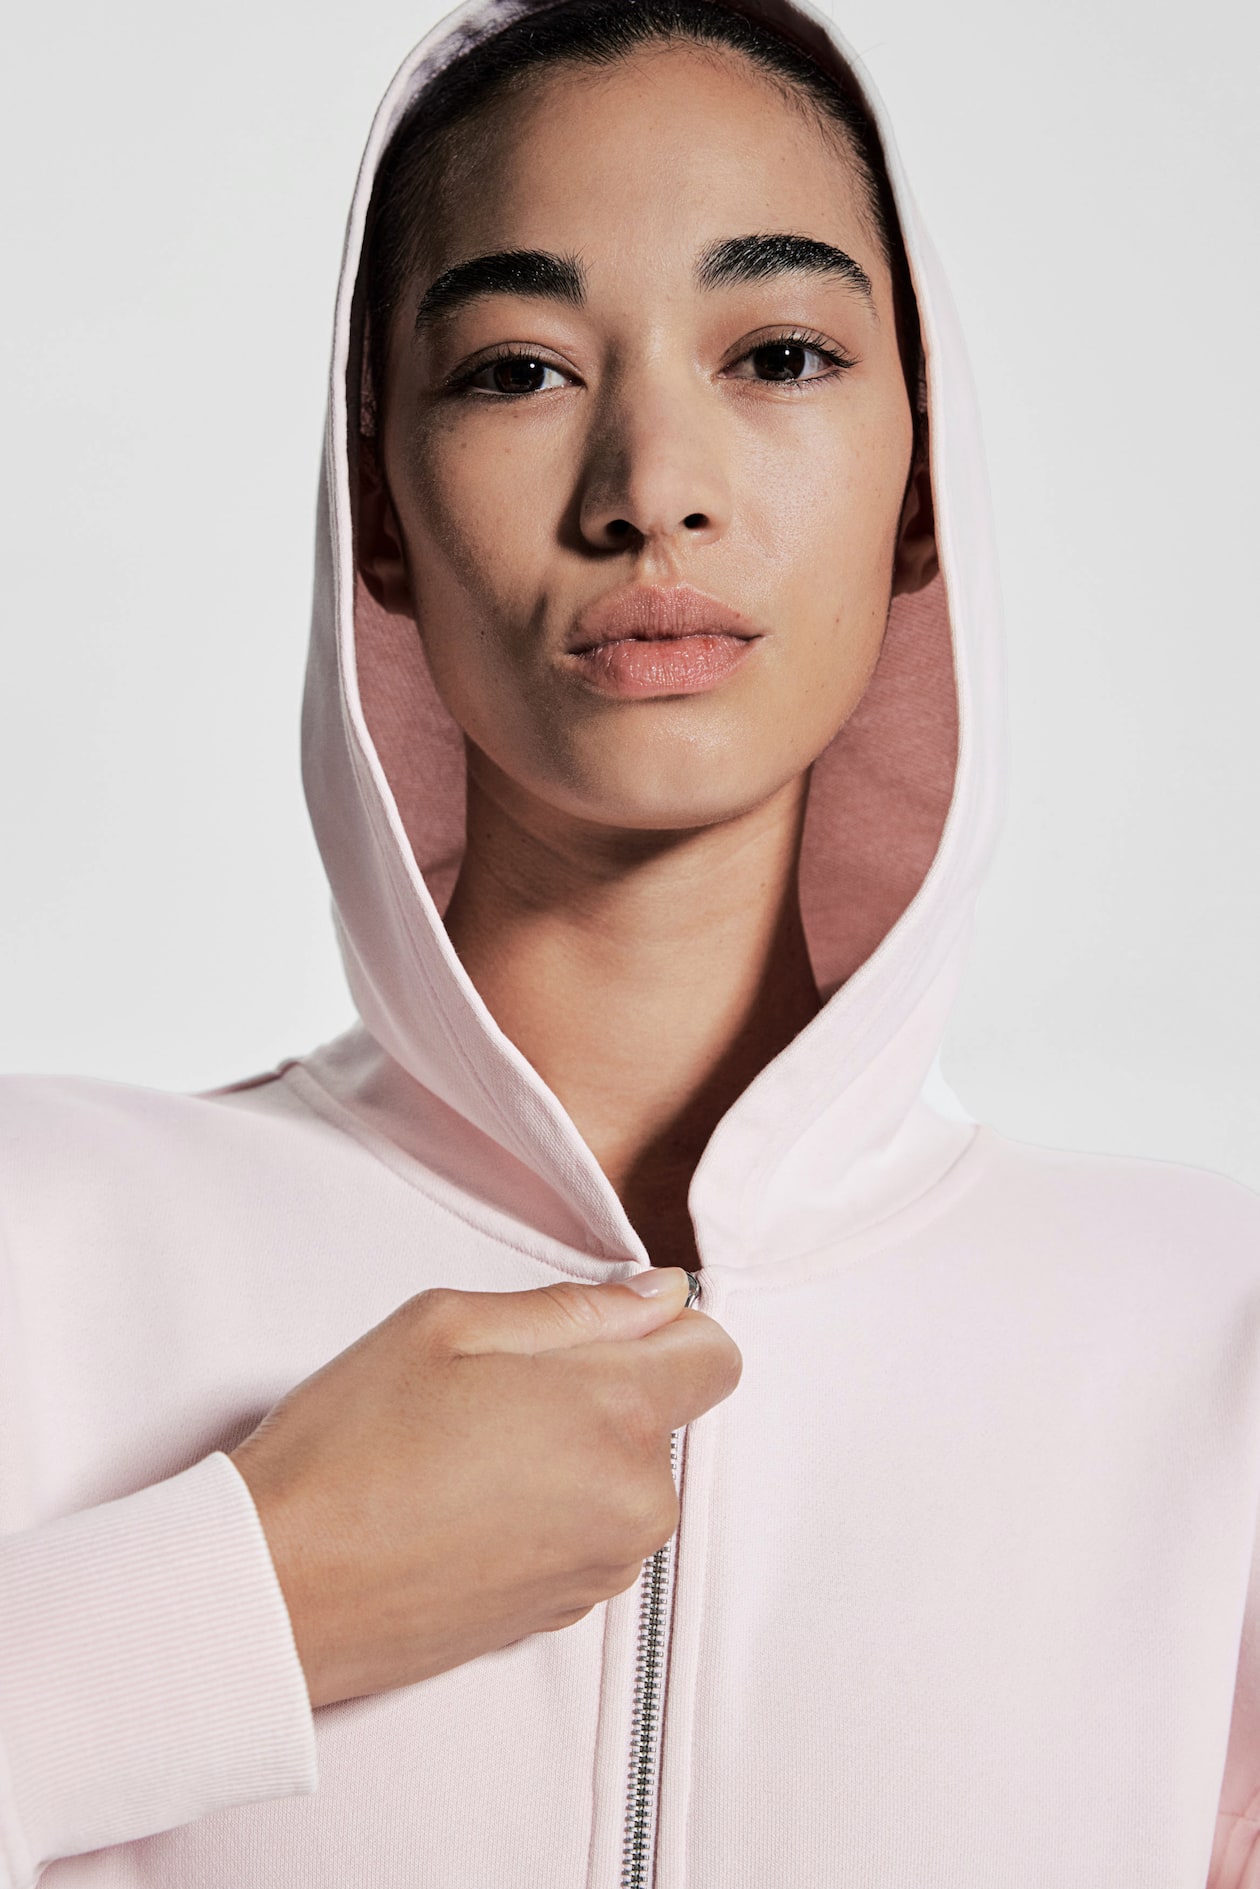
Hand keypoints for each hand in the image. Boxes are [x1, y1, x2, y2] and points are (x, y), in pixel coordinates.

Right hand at [229, 1270, 740, 1707]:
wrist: (280, 1589)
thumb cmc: (347, 1450)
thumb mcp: (447, 1326)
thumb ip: (575, 1308)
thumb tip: (658, 1297)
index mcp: (616, 1418)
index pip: (717, 1355)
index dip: (661, 1329)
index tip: (596, 1329)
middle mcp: (632, 1505)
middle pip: (667, 1418)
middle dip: (605, 1391)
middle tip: (496, 1388)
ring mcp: (602, 1569)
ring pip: (626, 1478)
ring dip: (576, 1455)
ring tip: (469, 1452)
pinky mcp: (565, 1614)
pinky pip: (590, 1534)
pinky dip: (549, 1512)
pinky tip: (465, 1504)